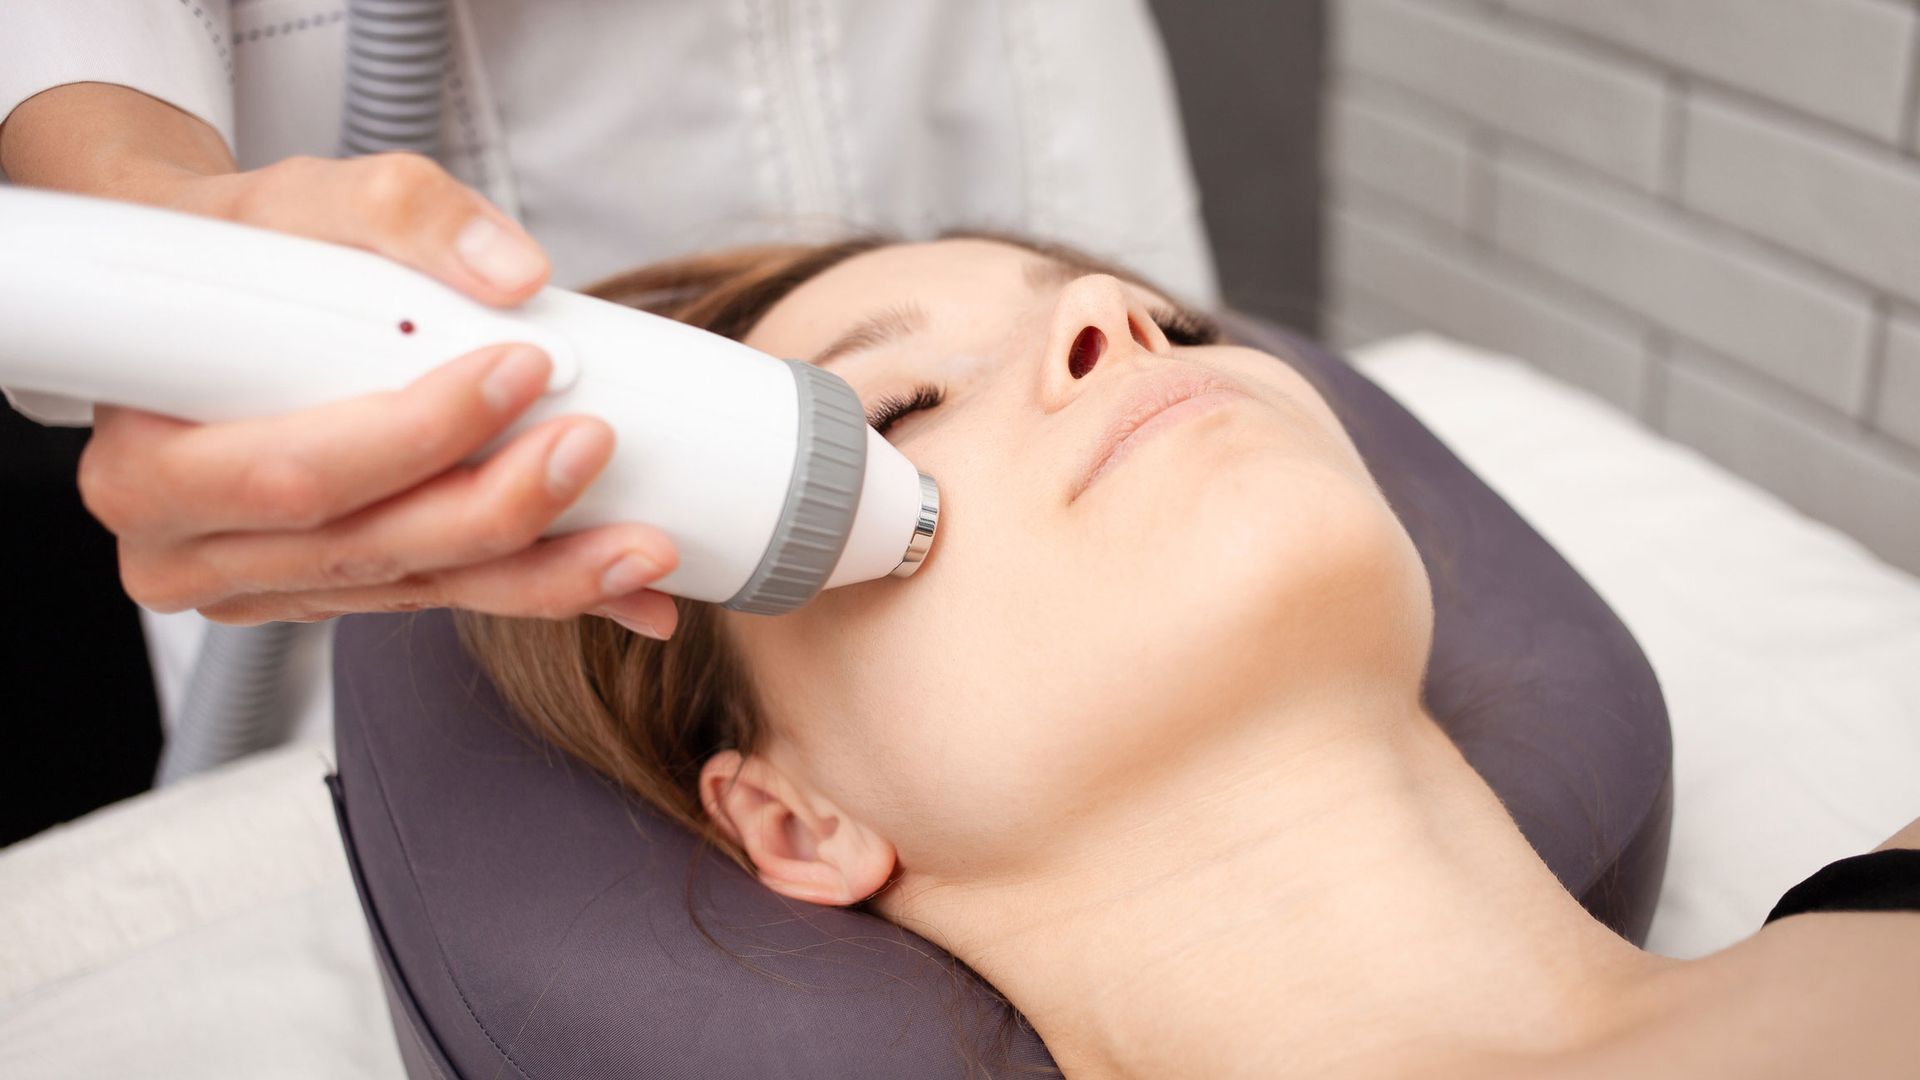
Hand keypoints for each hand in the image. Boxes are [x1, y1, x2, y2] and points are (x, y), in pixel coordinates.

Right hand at [1, 84, 677, 636]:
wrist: (201, 303)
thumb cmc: (231, 254)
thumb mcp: (295, 200)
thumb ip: (398, 210)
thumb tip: (513, 270)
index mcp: (149, 466)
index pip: (300, 471)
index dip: (418, 435)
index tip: (522, 370)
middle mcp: (190, 549)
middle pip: (369, 546)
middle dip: (500, 507)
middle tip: (594, 445)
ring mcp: (264, 585)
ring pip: (418, 589)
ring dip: (544, 574)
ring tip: (644, 547)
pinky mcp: (330, 593)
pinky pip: (442, 597)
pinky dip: (537, 587)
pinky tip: (620, 582)